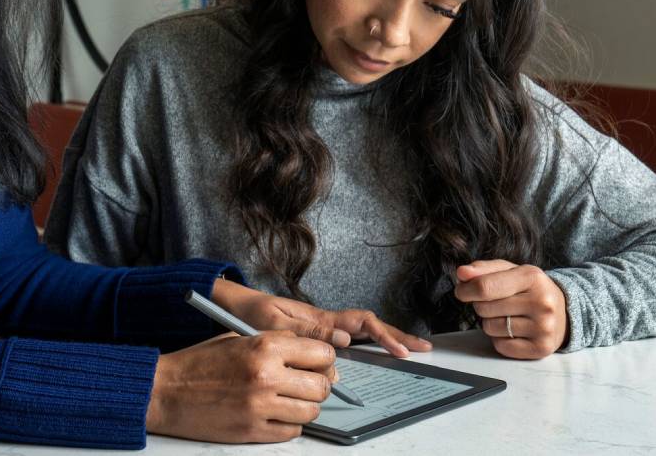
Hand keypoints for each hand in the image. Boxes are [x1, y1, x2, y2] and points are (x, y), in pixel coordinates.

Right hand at [147, 331, 335, 442]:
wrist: (166, 391)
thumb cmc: (199, 363)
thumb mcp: (237, 338)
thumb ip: (275, 343)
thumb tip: (311, 355)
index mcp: (263, 346)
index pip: (322, 354)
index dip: (323, 360)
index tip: (317, 363)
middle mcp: (266, 375)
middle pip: (322, 386)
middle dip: (318, 384)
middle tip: (305, 383)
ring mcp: (260, 406)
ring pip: (311, 411)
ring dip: (304, 406)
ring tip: (288, 400)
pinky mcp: (253, 430)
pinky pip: (291, 431)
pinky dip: (288, 424)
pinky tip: (274, 414)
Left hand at [211, 278, 430, 356]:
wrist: (233, 305)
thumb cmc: (250, 313)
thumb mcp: (275, 323)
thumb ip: (308, 331)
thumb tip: (345, 341)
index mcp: (320, 316)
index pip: (362, 323)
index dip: (384, 336)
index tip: (400, 350)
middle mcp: (325, 319)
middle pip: (369, 325)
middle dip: (396, 335)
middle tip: (422, 347)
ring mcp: (322, 325)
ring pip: (362, 330)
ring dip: (386, 338)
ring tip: (409, 348)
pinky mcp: (314, 332)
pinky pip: (348, 337)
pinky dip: (367, 342)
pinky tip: (378, 349)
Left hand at [454, 259, 568, 359]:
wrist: (563, 312)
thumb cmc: (528, 289)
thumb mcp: (509, 271)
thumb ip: (482, 269)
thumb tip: (461, 273)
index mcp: (531, 277)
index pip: (484, 286)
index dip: (466, 290)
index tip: (462, 291)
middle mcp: (541, 302)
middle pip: (484, 308)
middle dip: (481, 305)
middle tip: (496, 303)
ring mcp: (543, 327)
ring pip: (490, 328)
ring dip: (490, 323)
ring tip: (507, 316)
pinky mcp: (541, 348)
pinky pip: (501, 346)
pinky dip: (499, 340)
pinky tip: (513, 331)